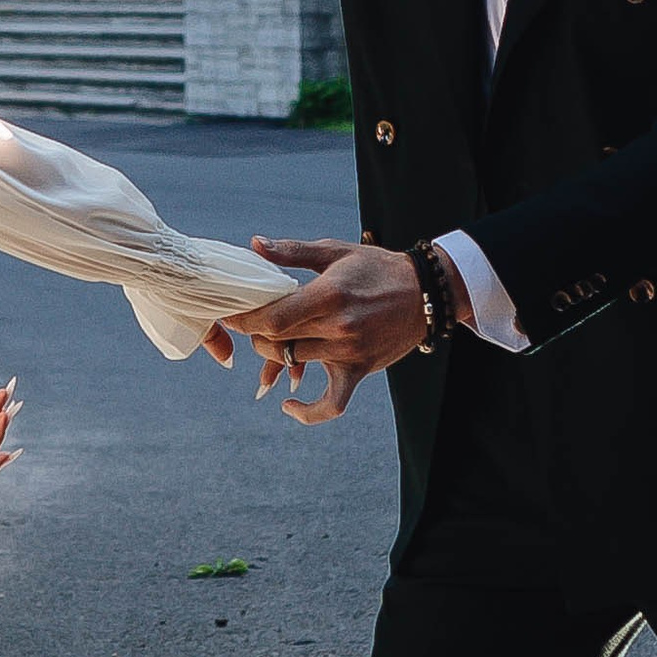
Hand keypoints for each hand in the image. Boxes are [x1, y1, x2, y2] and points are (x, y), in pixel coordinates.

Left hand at [231, 236, 448, 425]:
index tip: (231, 314)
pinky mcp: (359, 370)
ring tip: (268, 343)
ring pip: (293, 364)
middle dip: (255, 334)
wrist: (424, 292)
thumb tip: (255, 244)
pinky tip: (289, 405)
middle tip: (251, 323)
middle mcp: (338, 327)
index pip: (273, 317)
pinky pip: (331, 404)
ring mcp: (349, 353)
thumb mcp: (335, 252)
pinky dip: (308, 412)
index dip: (245, 319)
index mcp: (329, 294)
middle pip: (276, 342)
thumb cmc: (376, 268)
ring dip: (272, 357)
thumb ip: (292, 252)